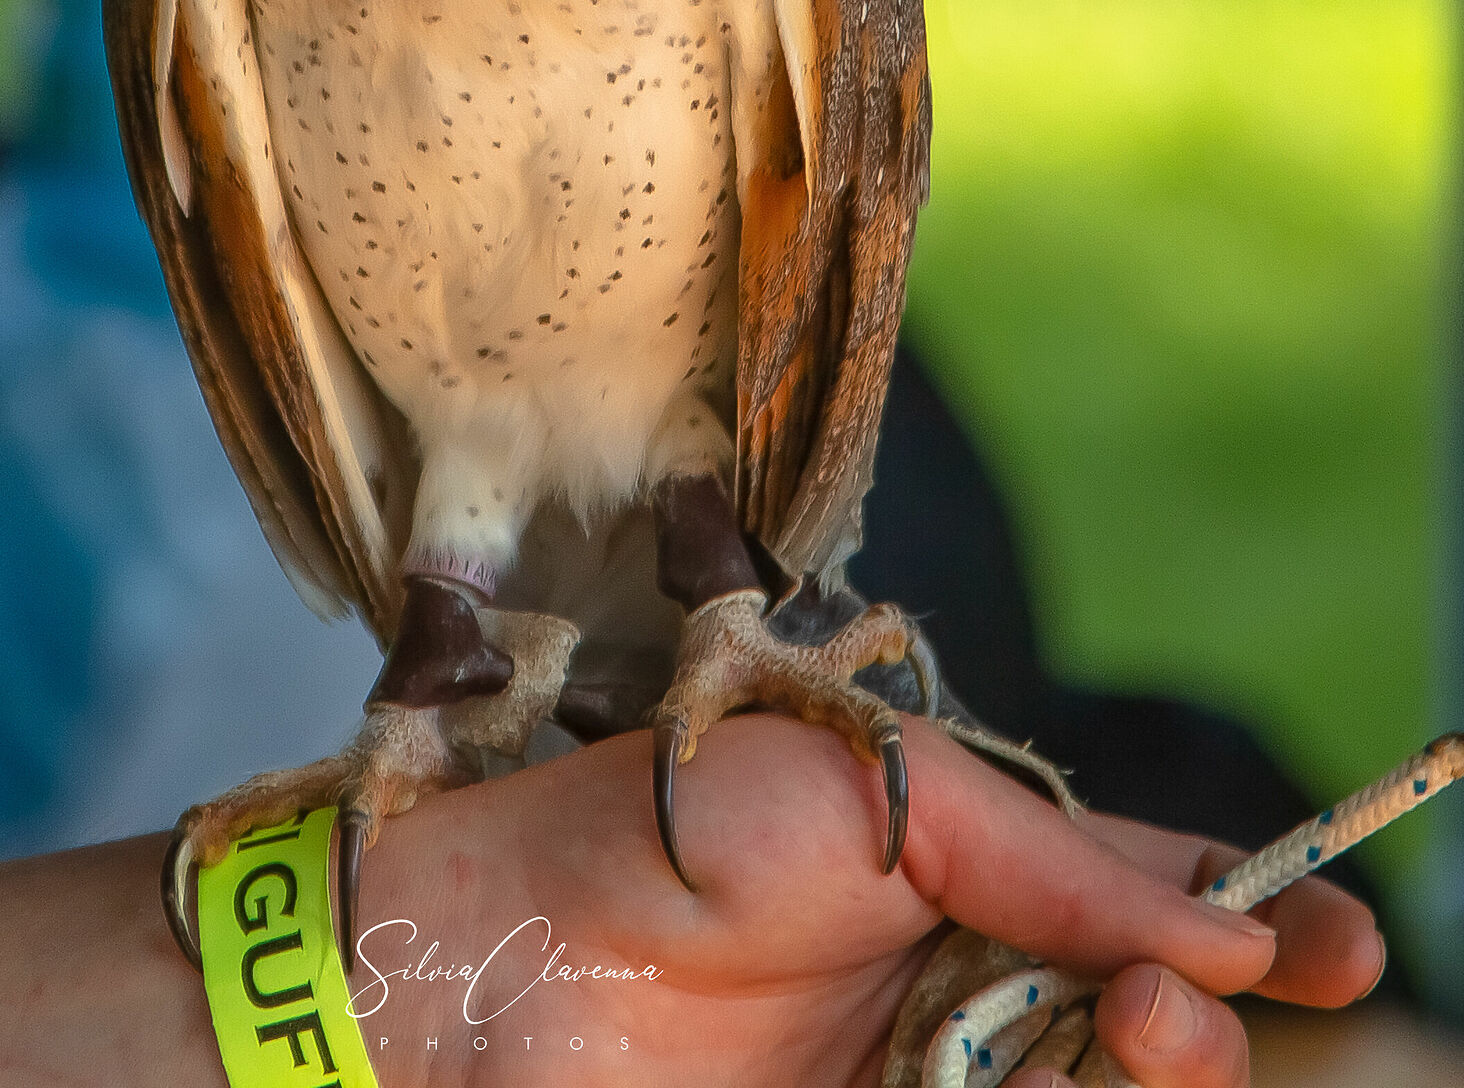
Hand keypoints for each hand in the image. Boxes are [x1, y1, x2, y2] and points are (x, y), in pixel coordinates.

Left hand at [361, 713, 1384, 1087]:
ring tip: (1144, 1036)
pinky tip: (1057, 1087)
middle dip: (1199, 1014)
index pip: (1132, 889)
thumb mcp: (880, 792)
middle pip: (1136, 1015)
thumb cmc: (678, 828)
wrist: (515, 963)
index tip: (1336, 942)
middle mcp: (950, 968)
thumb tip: (1221, 929)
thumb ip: (1051, 860)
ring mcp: (913, 1071)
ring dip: (1154, 1074)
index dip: (1244, 913)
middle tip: (1190, 1003)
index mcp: (955, 854)